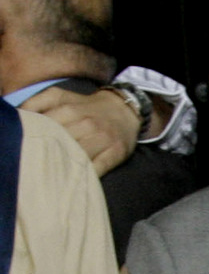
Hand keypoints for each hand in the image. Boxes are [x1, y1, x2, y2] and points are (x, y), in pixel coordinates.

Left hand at [23, 87, 138, 176]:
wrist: (123, 110)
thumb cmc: (86, 107)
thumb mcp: (60, 96)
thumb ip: (37, 102)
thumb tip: (20, 116)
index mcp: (69, 108)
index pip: (45, 126)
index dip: (36, 136)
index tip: (31, 144)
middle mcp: (86, 123)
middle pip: (60, 142)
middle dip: (49, 152)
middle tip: (41, 162)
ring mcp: (102, 139)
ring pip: (78, 155)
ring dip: (65, 165)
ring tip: (55, 173)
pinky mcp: (115, 152)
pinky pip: (98, 167)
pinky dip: (85, 174)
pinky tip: (75, 177)